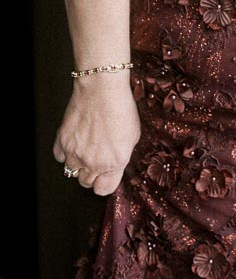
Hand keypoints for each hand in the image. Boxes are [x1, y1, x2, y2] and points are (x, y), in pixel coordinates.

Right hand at [53, 74, 140, 195]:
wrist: (102, 88)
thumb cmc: (121, 107)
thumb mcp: (133, 136)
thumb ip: (121, 156)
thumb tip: (114, 166)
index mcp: (114, 163)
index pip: (104, 189)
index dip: (105, 183)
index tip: (106, 176)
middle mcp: (93, 162)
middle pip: (86, 182)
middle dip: (92, 173)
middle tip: (97, 157)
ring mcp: (75, 153)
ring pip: (72, 171)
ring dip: (78, 162)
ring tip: (87, 145)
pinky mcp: (62, 141)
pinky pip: (60, 157)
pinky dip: (66, 152)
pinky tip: (75, 140)